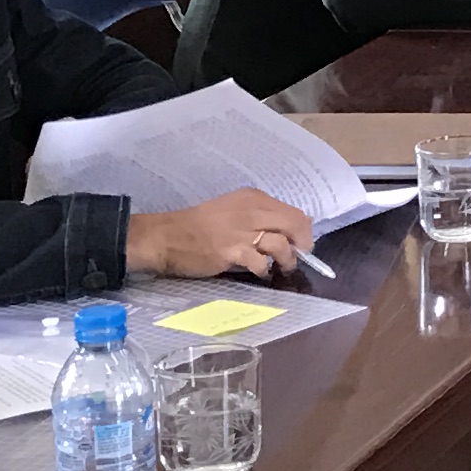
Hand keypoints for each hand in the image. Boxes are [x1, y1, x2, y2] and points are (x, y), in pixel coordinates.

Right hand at [127, 188, 318, 279]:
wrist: (167, 236)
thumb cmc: (198, 226)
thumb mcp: (232, 212)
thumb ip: (258, 218)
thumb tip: (286, 233)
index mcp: (253, 198)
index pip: (293, 211)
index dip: (303, 230)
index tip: (302, 243)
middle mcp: (251, 210)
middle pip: (294, 224)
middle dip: (302, 244)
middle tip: (299, 257)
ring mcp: (242, 230)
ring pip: (281, 244)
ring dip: (287, 260)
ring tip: (283, 268)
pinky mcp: (232, 250)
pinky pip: (260, 262)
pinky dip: (264, 270)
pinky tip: (259, 273)